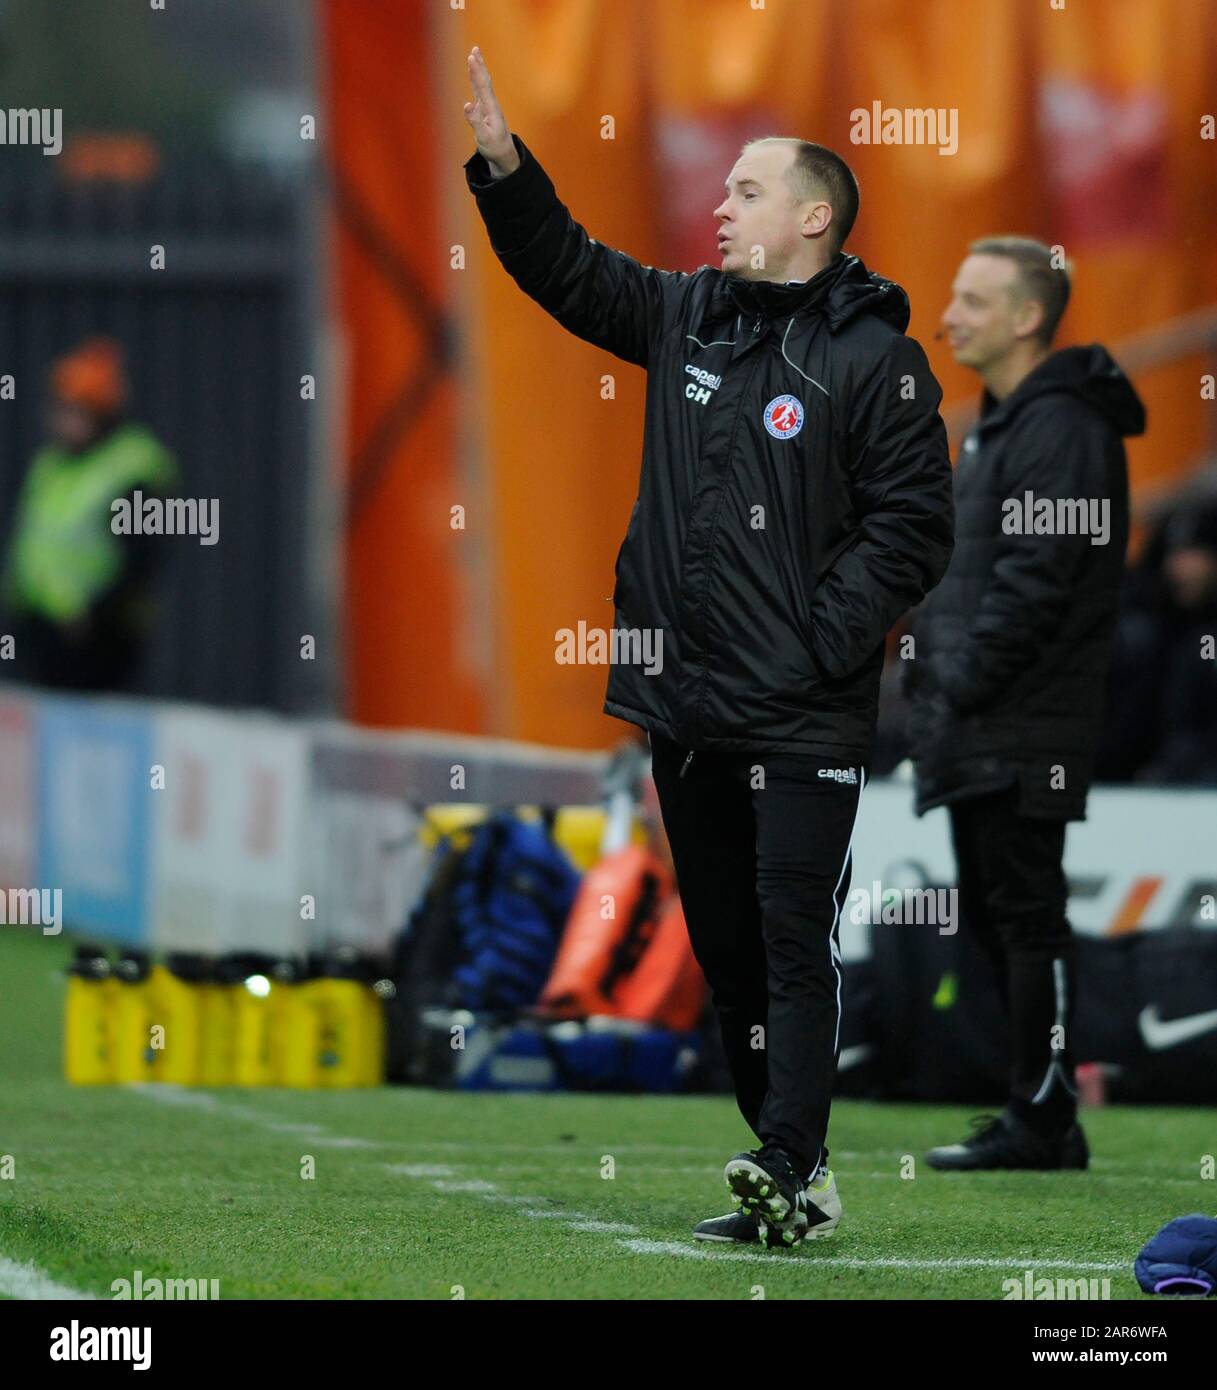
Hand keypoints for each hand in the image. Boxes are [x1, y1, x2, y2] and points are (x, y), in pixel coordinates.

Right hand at [463, 46, 519, 177]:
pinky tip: (474, 75)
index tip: (471, 57)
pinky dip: (476, 81)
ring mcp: (489, 107)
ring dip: (478, 70)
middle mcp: (491, 105)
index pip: (483, 86)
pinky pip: (480, 91)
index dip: (477, 71)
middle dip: (479, 65)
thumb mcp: (484, 138)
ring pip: (482, 84)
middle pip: (484, 81)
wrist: (504, 156)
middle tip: (475, 49)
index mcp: (491, 109)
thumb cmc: (494, 148)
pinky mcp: (485, 111)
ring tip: (474, 56)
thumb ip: (475, 121)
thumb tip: (467, 104)